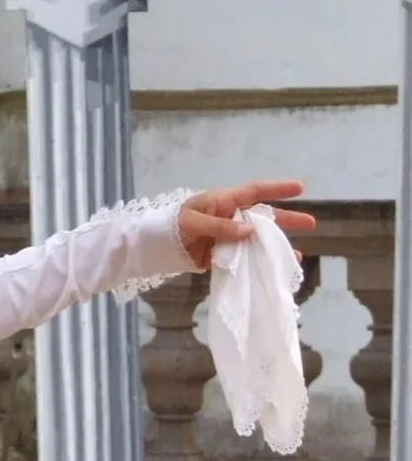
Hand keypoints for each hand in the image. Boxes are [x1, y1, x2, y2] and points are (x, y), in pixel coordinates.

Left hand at [178, 181, 314, 269]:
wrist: (150, 247)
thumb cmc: (168, 226)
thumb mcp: (192, 222)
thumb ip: (220, 226)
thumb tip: (250, 231)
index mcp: (221, 202)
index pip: (253, 192)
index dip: (275, 189)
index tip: (299, 188)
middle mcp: (227, 218)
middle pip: (261, 218)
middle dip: (285, 221)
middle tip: (311, 224)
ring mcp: (224, 238)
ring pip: (254, 241)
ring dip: (273, 248)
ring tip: (294, 258)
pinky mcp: (218, 256)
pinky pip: (242, 259)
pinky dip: (256, 265)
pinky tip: (271, 272)